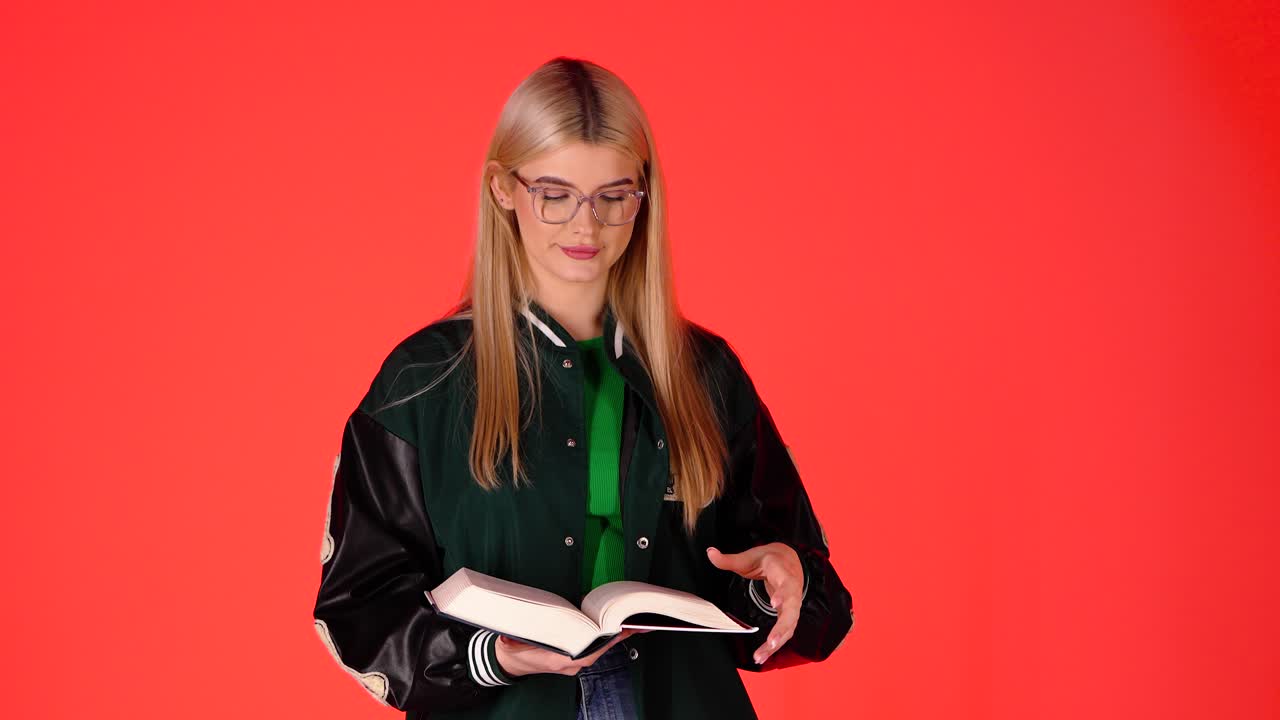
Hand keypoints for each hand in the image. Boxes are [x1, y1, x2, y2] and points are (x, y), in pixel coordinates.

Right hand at [494, 628, 649, 676]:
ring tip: (627, 625)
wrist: (509, 663)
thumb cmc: (513, 652)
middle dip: (613, 638)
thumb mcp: (510, 644)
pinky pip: (591, 648)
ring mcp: (571, 661)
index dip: (601, 644)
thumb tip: (506, 635)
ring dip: (611, 638)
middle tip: (630, 625)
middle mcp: (567, 663)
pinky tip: (612, 628)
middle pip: (596, 651)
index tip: (614, 634)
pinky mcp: (572, 656)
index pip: (584, 654)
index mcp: (555, 661)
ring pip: (596, 650)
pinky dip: (602, 638)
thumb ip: (510, 640)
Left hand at [706, 543, 802, 664]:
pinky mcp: (789, 614)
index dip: (782, 593)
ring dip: (777, 642)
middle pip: (792, 610)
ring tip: (761, 655)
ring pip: (789, 625)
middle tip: (773, 642)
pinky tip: (763, 655)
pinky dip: (775, 645)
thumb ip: (729, 559)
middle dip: (783, 627)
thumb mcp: (749, 557)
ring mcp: (793, 604)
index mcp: (782, 572)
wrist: (789, 560)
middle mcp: (792, 590)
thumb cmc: (768, 560)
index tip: (775, 603)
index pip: (786, 583)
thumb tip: (710, 552)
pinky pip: (785, 632)